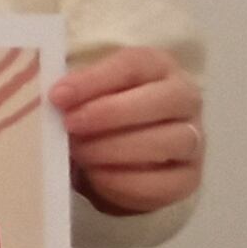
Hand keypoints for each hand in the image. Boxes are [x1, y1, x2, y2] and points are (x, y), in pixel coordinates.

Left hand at [52, 45, 202, 216]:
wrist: (120, 159)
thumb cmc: (99, 114)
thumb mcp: (87, 95)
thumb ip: (74, 93)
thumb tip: (53, 100)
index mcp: (158, 66)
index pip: (132, 65)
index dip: (94, 80)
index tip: (58, 95)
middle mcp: (184, 98)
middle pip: (160, 100)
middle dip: (109, 114)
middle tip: (70, 125)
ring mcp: (194, 139)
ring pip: (169, 140)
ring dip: (117, 149)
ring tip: (80, 153)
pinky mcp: (188, 178)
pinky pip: (164, 182)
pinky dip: (125, 182)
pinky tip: (96, 177)